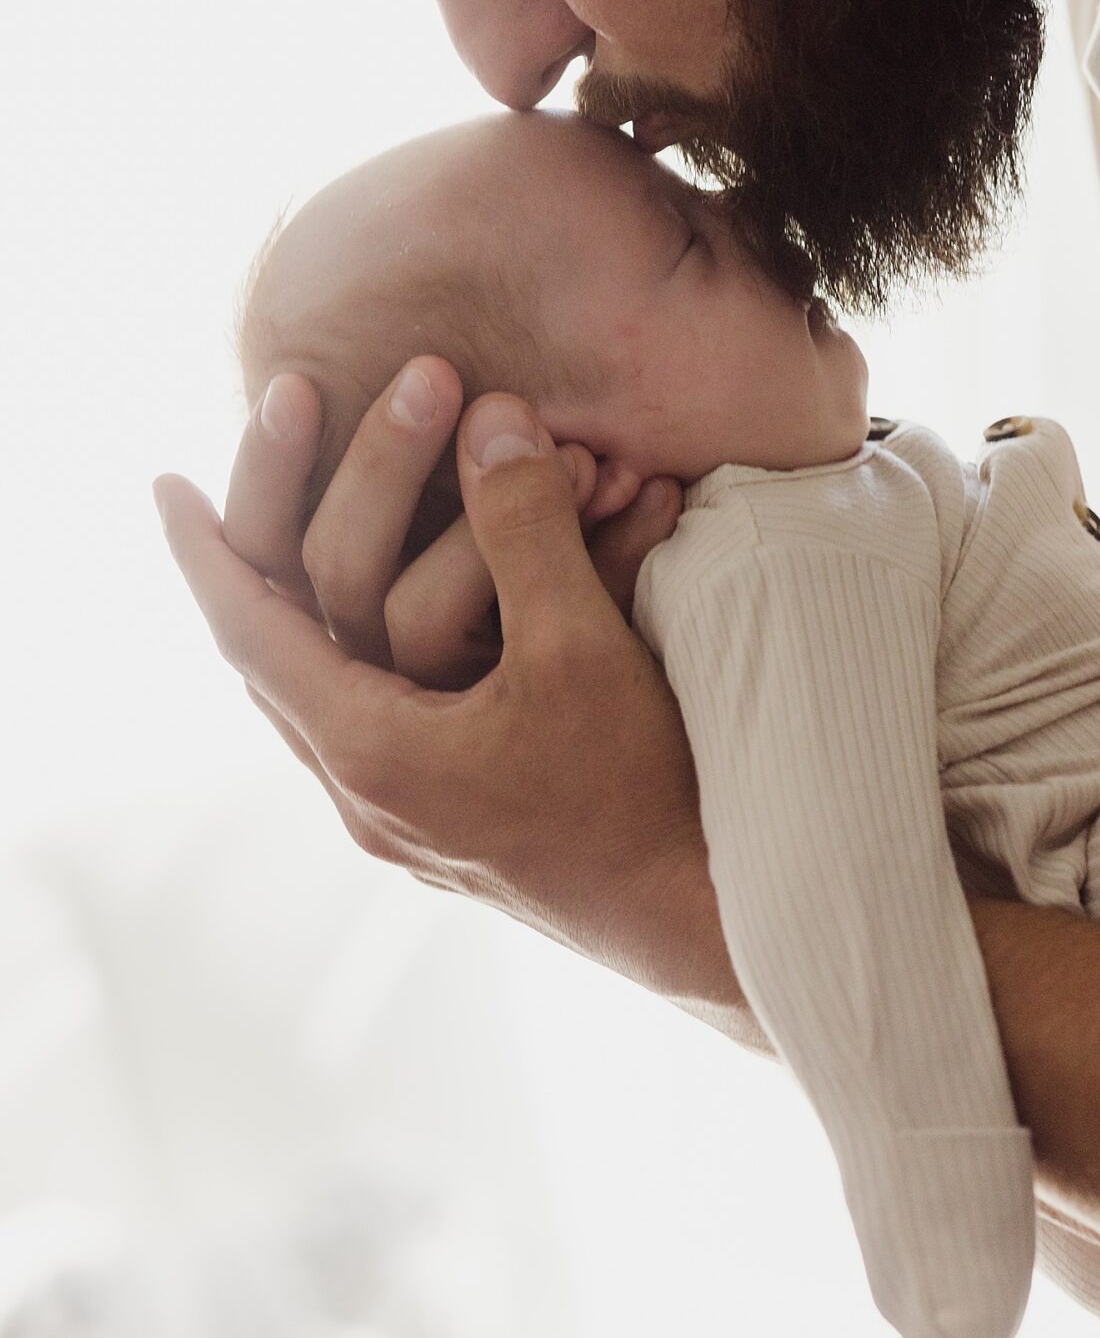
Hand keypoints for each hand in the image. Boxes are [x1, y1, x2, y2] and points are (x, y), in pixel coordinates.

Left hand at [156, 388, 740, 1005]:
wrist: (699, 919)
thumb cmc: (636, 792)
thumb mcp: (581, 647)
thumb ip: (527, 530)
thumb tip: (492, 418)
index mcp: (371, 752)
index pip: (252, 631)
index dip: (203, 552)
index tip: (163, 482)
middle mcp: (367, 793)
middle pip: (276, 660)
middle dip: (262, 554)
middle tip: (247, 472)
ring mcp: (407, 819)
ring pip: (325, 693)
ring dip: (316, 604)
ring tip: (301, 538)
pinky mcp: (452, 825)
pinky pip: (377, 718)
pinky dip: (370, 650)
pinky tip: (393, 622)